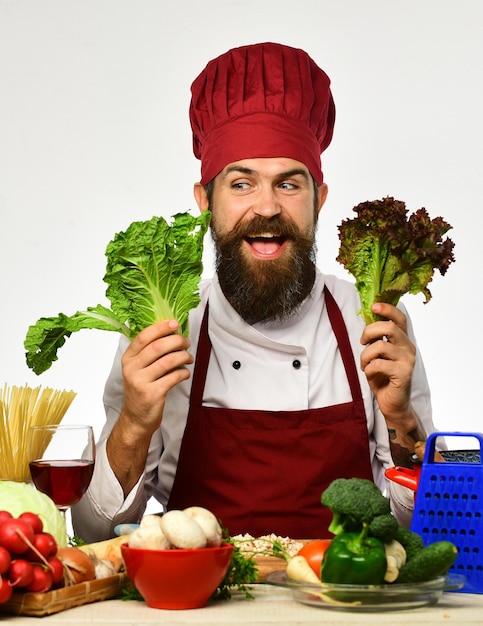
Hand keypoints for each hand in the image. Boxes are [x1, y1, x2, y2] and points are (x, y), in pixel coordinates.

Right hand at [106, 320, 192, 494]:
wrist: (137, 418)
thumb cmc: (142, 389)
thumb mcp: (138, 368)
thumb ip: (149, 351)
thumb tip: (172, 332)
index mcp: (128, 358)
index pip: (144, 337)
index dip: (161, 328)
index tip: (175, 324)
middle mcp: (132, 369)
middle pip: (158, 347)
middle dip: (177, 341)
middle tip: (187, 342)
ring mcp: (141, 382)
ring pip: (168, 361)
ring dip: (183, 356)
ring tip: (189, 357)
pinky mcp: (153, 394)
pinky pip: (174, 377)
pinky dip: (183, 372)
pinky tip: (185, 373)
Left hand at [360, 302, 415, 421]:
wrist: (393, 403)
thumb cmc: (383, 378)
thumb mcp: (378, 355)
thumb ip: (377, 339)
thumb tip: (368, 321)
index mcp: (403, 340)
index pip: (400, 318)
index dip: (387, 309)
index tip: (373, 306)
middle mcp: (408, 347)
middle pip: (389, 327)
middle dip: (369, 332)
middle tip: (362, 342)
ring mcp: (408, 360)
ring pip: (380, 346)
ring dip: (365, 355)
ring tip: (365, 365)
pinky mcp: (404, 373)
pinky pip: (378, 364)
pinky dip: (368, 368)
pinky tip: (370, 373)